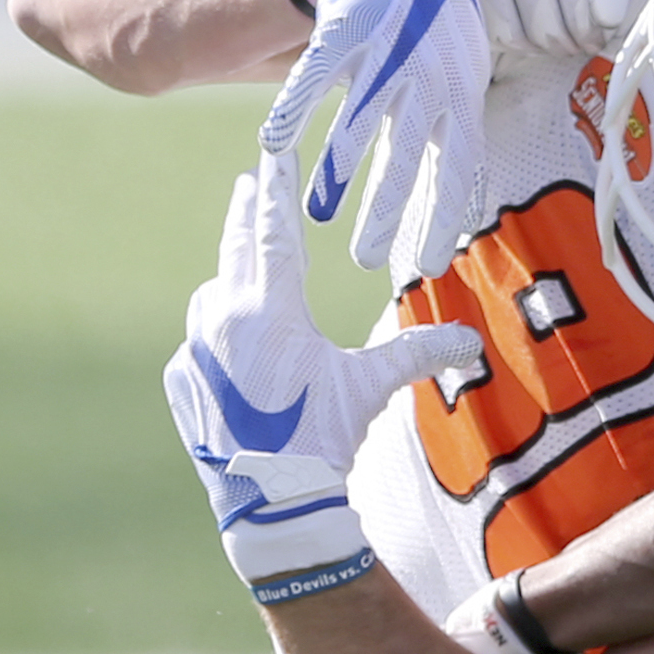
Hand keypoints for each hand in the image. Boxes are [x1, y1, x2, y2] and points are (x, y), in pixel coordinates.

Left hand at [164, 150, 482, 584]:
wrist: (271, 502)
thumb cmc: (324, 438)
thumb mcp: (372, 388)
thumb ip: (418, 353)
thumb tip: (472, 341)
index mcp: (272, 311)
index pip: (278, 233)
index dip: (278, 189)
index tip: (271, 151)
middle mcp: (225, 320)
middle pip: (236, 248)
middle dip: (247, 212)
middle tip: (250, 181)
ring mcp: (196, 350)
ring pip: (211, 296)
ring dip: (229, 278)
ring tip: (241, 270)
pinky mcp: (182, 381)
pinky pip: (197, 343)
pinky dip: (215, 336)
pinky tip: (231, 349)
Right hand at [262, 0, 491, 281]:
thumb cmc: (439, 27)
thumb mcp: (461, 78)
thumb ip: (451, 134)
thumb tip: (460, 203)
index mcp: (461, 94)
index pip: (460, 166)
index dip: (444, 214)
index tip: (430, 264)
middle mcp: (428, 77)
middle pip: (407, 155)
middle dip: (386, 210)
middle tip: (364, 260)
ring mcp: (387, 53)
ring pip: (360, 119)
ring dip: (339, 170)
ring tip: (316, 217)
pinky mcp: (346, 29)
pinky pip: (316, 74)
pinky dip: (294, 108)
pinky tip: (274, 143)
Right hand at [433, 0, 642, 64]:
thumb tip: (611, 15)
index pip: (582, 21)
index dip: (593, 36)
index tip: (598, 35)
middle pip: (550, 34)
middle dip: (568, 43)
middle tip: (578, 39)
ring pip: (515, 34)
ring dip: (537, 42)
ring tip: (551, 33)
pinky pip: (486, 16)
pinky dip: (505, 31)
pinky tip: (521, 23)